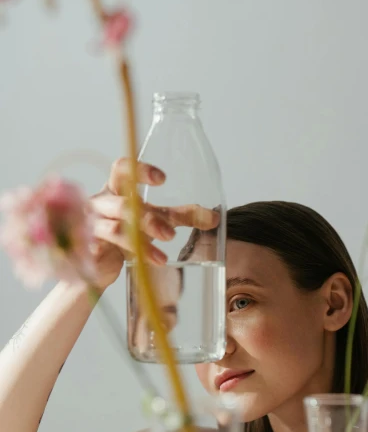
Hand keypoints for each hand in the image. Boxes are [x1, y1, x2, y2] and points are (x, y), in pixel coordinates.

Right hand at [89, 157, 218, 290]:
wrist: (98, 263)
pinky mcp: (88, 248)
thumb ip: (183, 216)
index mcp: (116, 189)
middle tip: (171, 234)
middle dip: (147, 219)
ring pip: (114, 228)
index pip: (122, 168)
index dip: (139, 170)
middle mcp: (100, 203)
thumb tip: (215, 218)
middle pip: (122, 203)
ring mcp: (91, 225)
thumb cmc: (126, 231)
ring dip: (139, 242)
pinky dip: (120, 256)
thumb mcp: (155, 219)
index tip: (163, 179)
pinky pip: (102, 250)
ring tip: (162, 258)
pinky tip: (135, 262)